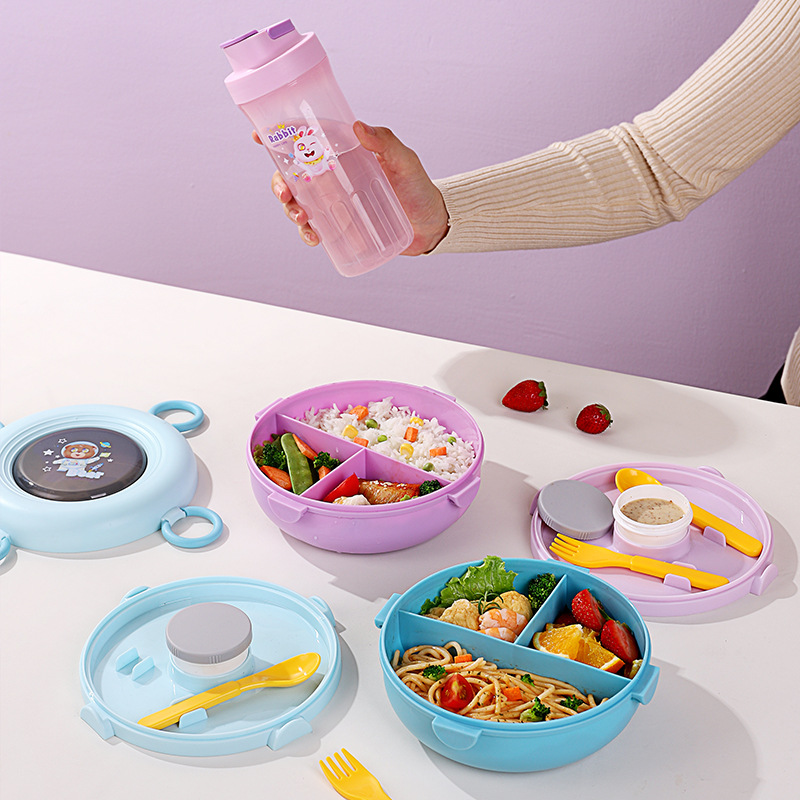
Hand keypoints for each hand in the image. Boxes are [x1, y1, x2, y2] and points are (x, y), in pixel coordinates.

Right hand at [259, 121, 448, 254]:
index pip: (307, 139)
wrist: (431, 225)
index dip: (280, 136)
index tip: (259, 137)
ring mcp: (336, 201)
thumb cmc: (419, 188)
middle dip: (280, 183)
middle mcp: (335, 175)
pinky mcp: (342, 225)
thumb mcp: (405, 162)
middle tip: (285, 195)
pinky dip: (308, 232)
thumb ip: (385, 143)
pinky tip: (313, 237)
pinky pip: (316, 227)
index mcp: (345, 153)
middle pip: (294, 174)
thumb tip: (359, 127)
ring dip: (290, 209)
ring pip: (300, 201)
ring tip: (300, 218)